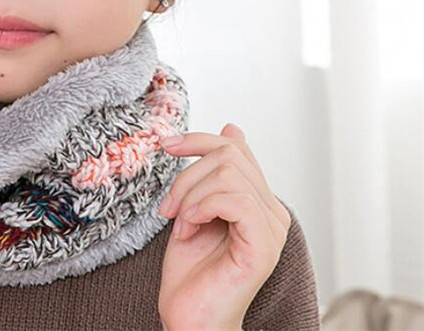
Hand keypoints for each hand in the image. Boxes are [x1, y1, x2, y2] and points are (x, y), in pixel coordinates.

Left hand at [156, 123, 290, 330]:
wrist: (190, 319)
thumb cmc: (192, 272)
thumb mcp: (195, 208)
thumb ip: (212, 173)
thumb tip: (232, 127)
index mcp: (258, 200)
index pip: (235, 147)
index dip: (199, 139)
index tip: (167, 145)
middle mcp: (272, 212)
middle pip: (229, 154)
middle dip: (187, 174)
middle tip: (168, 207)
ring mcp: (272, 229)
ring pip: (228, 173)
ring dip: (190, 195)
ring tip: (180, 223)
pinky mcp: (264, 245)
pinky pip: (234, 200)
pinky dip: (201, 207)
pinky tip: (190, 228)